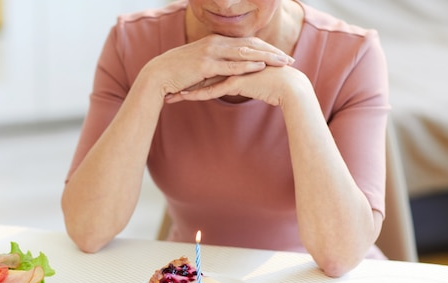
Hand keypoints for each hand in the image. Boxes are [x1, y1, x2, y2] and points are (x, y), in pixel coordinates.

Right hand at [143, 34, 293, 98]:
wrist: (158, 75)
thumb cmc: (177, 73)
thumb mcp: (199, 65)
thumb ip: (214, 65)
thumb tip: (226, 73)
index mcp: (215, 41)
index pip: (246, 42)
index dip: (265, 49)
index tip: (280, 56)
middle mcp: (215, 43)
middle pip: (250, 45)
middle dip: (272, 52)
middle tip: (289, 59)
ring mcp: (210, 52)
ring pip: (244, 53)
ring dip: (266, 58)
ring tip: (283, 63)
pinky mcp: (205, 65)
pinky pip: (230, 65)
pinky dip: (247, 65)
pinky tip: (261, 67)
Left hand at [164, 64, 307, 106]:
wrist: (290, 88)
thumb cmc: (274, 86)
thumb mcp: (252, 83)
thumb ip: (239, 82)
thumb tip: (229, 86)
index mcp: (232, 62)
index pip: (207, 68)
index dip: (191, 76)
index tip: (177, 83)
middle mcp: (230, 63)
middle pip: (200, 72)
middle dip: (183, 81)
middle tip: (166, 88)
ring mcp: (233, 70)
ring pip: (203, 81)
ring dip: (185, 90)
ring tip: (169, 97)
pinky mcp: (236, 81)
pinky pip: (213, 90)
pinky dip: (198, 95)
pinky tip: (185, 98)